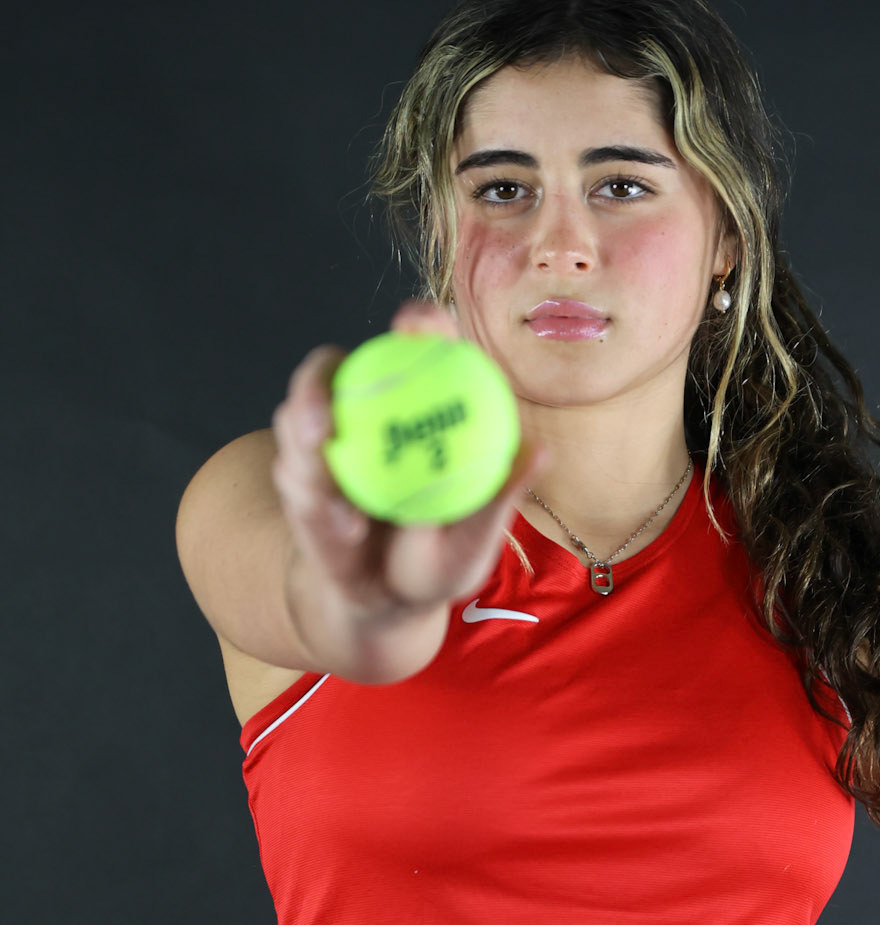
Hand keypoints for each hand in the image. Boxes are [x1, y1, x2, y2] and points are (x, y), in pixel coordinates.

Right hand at [270, 298, 550, 613]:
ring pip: (295, 423)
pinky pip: (294, 478)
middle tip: (325, 422)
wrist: (388, 601)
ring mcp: (324, 442)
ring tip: (334, 500)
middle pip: (328, 370)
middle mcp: (362, 411)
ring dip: (306, 456)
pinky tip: (347, 530)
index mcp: (415, 404)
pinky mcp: (297, 477)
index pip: (416, 347)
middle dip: (315, 382)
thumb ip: (498, 497)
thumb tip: (540, 453)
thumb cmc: (440, 559)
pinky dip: (317, 505)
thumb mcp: (475, 537)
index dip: (418, 323)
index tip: (419, 327)